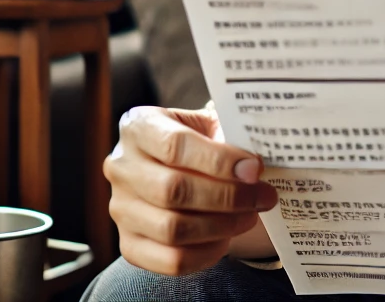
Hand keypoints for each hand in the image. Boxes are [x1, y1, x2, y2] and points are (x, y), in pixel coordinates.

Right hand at [104, 105, 278, 275]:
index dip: (218, 160)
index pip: (175, 145)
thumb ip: (227, 137)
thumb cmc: (199, 140)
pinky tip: (227, 238)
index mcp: (138, 126)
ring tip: (250, 215)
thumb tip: (254, 165)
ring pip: (172, 229)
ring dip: (221, 225)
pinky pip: (169, 259)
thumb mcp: (209, 125)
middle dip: (228, 196)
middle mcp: (121, 167)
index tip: (255, 169)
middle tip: (263, 196)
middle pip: (173, 190)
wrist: (179, 164)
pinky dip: (205, 253)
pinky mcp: (129, 244)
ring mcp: (120, 208)